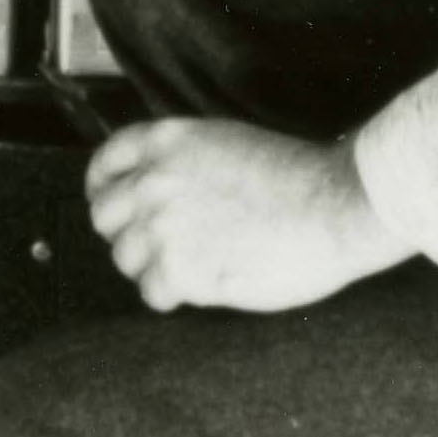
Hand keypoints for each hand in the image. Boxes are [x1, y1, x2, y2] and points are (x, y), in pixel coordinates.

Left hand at [85, 117, 398, 316]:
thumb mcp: (226, 142)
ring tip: (186, 269)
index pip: (105, 164)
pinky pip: (151, 293)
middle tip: (156, 246)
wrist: (333, 206)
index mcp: (166, 141)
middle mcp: (155, 179)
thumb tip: (161, 187)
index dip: (104, 189)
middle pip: (105, 216)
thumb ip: (183, 161)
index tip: (113, 206)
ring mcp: (163, 225)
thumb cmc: (296, 176)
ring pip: (124, 258)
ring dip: (150, 267)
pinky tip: (199, 288)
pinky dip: (171, 296)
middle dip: (126, 232)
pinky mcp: (180, 270)